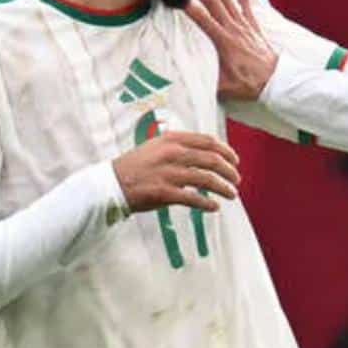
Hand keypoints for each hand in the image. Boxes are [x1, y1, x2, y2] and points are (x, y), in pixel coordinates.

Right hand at [112, 131, 240, 212]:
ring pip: (207, 179)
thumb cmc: (136, 166)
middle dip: (229, 171)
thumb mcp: (156, 147)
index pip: (208, 141)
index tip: (235, 160)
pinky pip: (193, 198)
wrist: (111, 184)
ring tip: (231, 194)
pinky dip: (207, 204)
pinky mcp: (164, 192)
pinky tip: (214, 207)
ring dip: (223, 188)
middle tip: (236, 180)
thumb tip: (206, 153)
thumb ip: (179, 147)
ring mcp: (168, 173)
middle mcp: (172, 153)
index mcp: (172, 139)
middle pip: (212, 160)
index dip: (226, 151)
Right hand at [184, 0, 279, 100]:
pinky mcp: (253, 26)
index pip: (202, 18)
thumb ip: (205, 80)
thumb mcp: (223, 87)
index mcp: (223, 41)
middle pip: (213, 0)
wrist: (275, 81)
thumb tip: (184, 81)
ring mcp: (244, 25)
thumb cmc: (249, 84)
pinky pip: (246, 5)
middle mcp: (233, 28)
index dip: (188, 5)